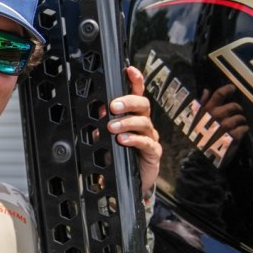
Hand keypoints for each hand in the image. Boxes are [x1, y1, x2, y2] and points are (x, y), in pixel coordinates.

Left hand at [107, 66, 161, 199]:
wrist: (130, 182)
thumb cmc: (120, 155)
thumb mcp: (107, 138)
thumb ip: (103, 124)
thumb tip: (99, 110)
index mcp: (134, 116)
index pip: (137, 94)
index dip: (135, 80)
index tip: (129, 70)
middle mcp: (144, 123)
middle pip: (143, 104)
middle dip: (128, 102)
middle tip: (113, 106)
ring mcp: (150, 137)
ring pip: (144, 122)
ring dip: (127, 123)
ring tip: (112, 128)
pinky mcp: (153, 152)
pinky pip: (146, 143)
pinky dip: (134, 140)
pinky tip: (124, 140)